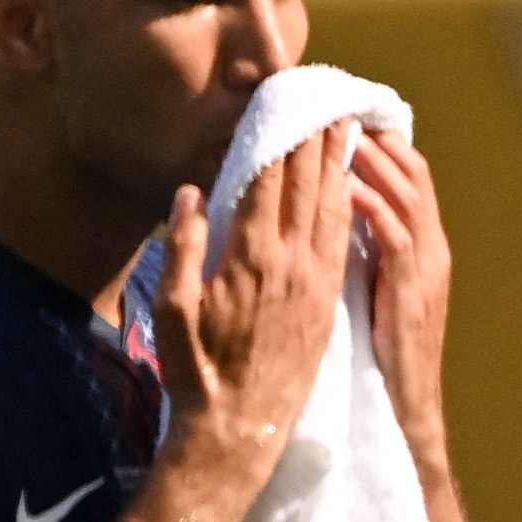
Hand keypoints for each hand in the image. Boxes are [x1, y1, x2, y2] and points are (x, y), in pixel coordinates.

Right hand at [159, 120, 360, 499]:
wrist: (241, 427)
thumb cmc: (196, 373)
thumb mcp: (172, 311)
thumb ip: (182, 248)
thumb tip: (189, 194)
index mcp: (252, 257)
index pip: (270, 179)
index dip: (278, 134)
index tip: (283, 99)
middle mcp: (293, 260)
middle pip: (308, 182)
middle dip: (315, 135)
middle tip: (323, 94)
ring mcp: (316, 278)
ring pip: (332, 203)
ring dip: (338, 161)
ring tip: (344, 125)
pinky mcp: (327, 296)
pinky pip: (340, 235)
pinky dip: (346, 199)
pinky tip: (349, 183)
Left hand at [349, 128, 452, 462]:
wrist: (402, 406)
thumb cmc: (378, 354)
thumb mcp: (374, 293)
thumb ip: (363, 254)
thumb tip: (330, 219)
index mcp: (419, 247)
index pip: (404, 179)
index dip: (379, 146)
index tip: (345, 117)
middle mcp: (429, 247)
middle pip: (410, 174)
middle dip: (379, 138)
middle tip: (342, 107)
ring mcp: (425, 266)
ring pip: (407, 195)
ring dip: (375, 161)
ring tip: (341, 131)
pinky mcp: (412, 288)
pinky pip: (394, 235)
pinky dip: (372, 205)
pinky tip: (345, 185)